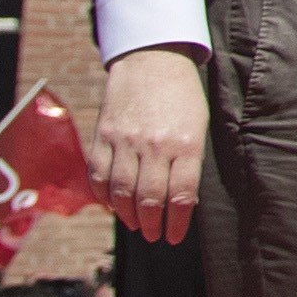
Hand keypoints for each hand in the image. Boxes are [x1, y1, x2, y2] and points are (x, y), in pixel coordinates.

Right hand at [98, 43, 208, 242]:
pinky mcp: (104, 134)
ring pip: (121, 191)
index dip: (176, 223)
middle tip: (154, 236)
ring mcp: (126, 140)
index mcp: (186, 144)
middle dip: (152, 225)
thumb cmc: (182, 96)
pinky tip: (112, 205)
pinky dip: (103, 196)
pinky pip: (98, 175)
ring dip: (128, 215)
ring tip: (136, 225)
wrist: (153, 58)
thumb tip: (180, 202)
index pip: (181, 195)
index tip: (173, 237)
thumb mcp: (198, 126)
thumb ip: (189, 163)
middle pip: (149, 199)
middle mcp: (155, 144)